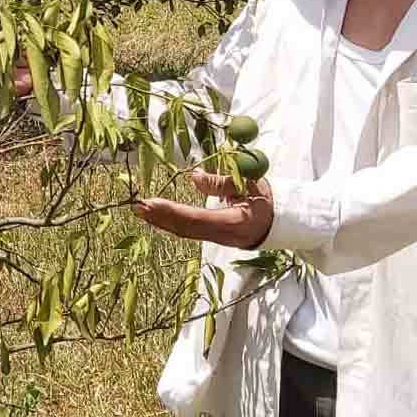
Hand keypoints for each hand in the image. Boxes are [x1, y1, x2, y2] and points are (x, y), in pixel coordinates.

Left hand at [133, 170, 273, 249]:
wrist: (281, 222)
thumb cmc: (267, 201)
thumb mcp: (250, 186)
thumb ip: (221, 182)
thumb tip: (193, 178)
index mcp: (233, 223)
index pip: (196, 219)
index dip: (172, 211)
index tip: (151, 202)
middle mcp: (222, 235)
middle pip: (185, 228)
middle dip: (159, 217)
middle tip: (136, 206)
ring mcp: (217, 238)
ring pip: (184, 232)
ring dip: (161, 221)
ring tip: (140, 211)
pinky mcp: (213, 236)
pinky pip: (188, 231)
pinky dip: (170, 223)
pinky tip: (156, 217)